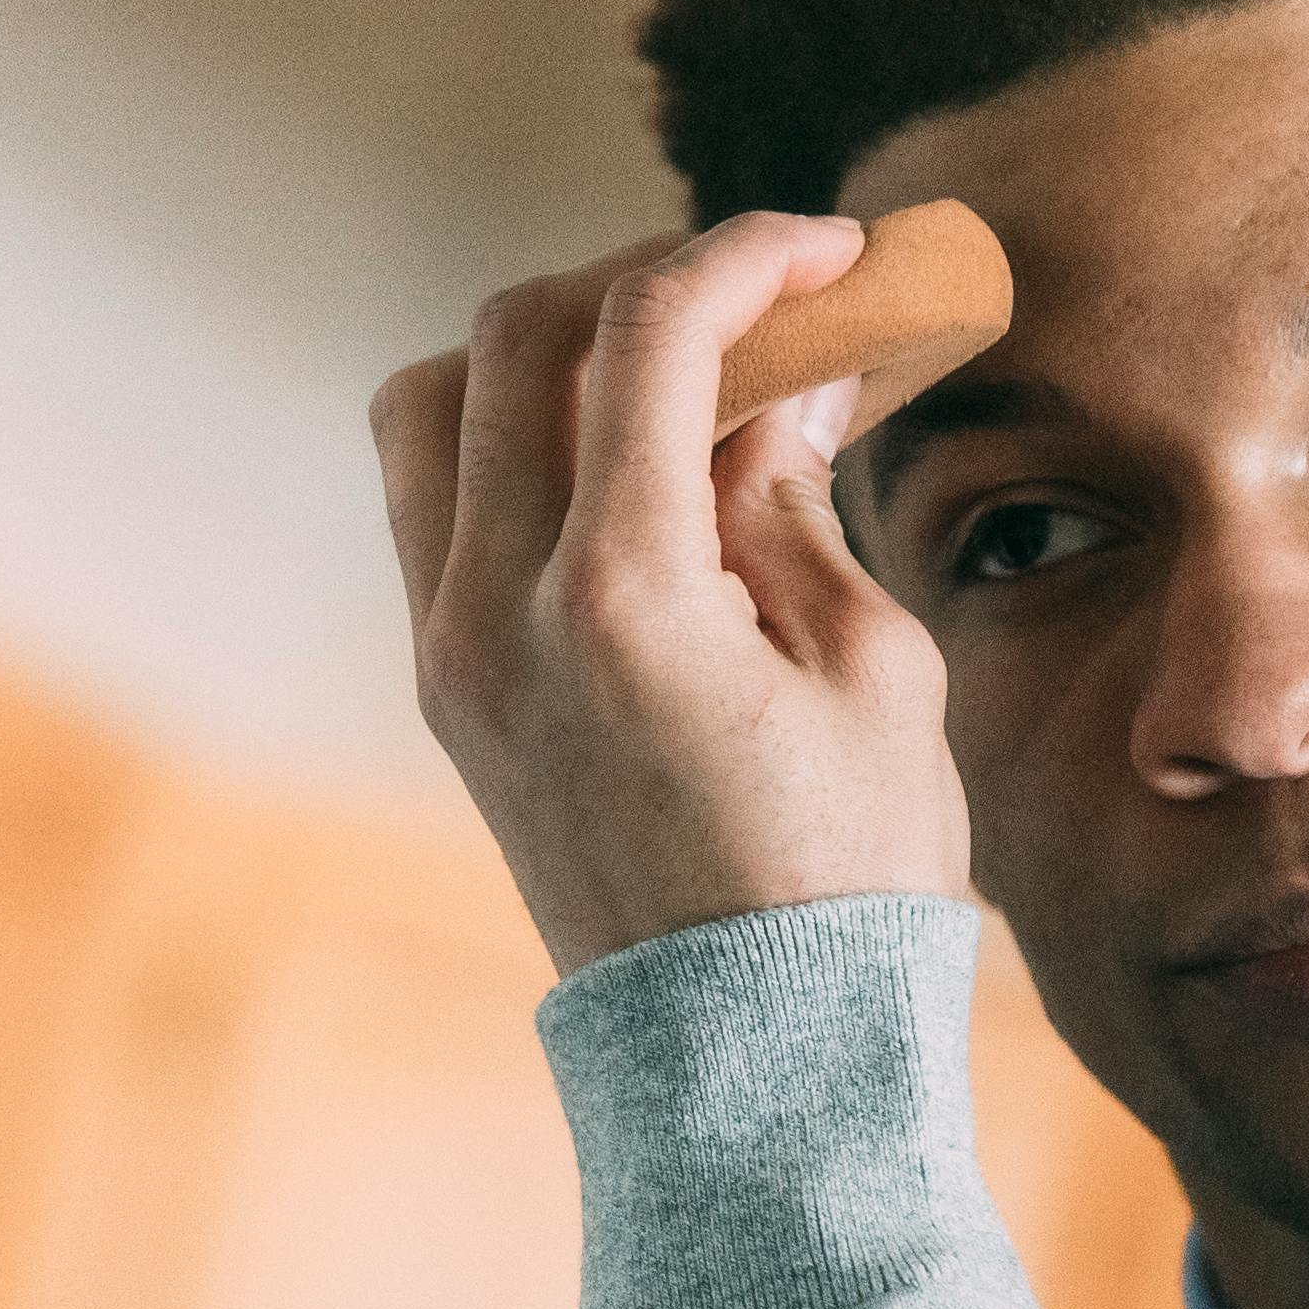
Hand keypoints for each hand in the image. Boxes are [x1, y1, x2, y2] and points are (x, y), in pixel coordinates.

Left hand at [370, 213, 971, 976]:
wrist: (748, 1059)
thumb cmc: (847, 879)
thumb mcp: (875, 670)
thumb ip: (796, 502)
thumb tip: (772, 382)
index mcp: (616, 594)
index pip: (643, 334)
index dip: (742, 254)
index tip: (827, 249)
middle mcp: (494, 607)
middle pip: (511, 340)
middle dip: (639, 282)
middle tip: (756, 298)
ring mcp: (448, 648)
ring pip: (433, 411)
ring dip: (543, 356)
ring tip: (673, 376)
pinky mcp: (444, 688)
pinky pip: (436, 507)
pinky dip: (513, 446)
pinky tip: (627, 472)